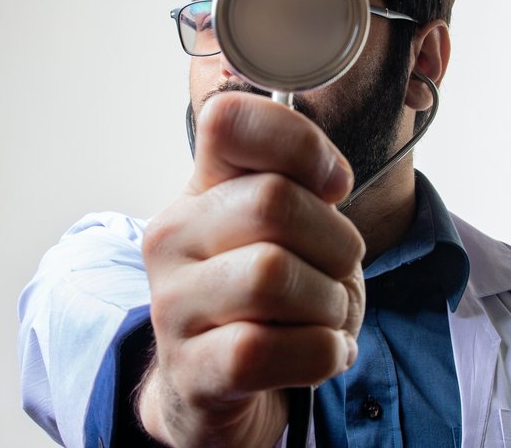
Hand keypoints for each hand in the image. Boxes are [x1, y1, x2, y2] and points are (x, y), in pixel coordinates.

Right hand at [138, 92, 365, 446]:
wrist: (216, 391)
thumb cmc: (268, 301)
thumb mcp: (290, 232)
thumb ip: (303, 187)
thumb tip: (328, 179)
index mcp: (201, 188)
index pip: (229, 120)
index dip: (300, 142)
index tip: (334, 184)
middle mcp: (173, 237)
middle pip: (274, 202)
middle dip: (336, 243)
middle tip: (338, 273)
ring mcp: (173, 305)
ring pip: (273, 275)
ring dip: (330, 303)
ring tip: (327, 318)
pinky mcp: (190, 371)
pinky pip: (267, 349)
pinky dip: (321, 354)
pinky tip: (323, 355)